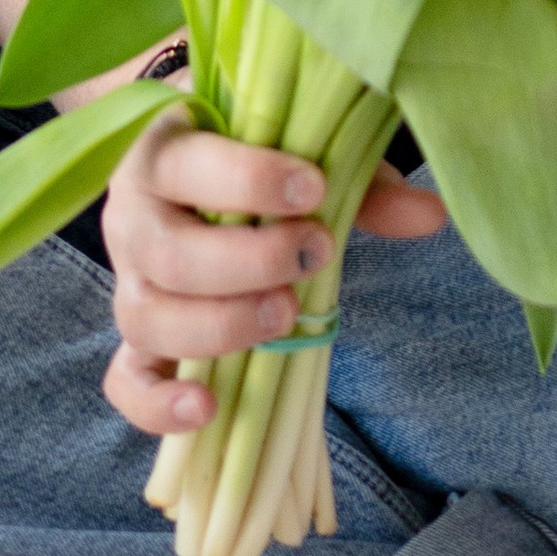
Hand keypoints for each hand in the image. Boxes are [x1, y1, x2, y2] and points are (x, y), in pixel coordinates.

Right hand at [97, 112, 443, 435]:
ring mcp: (127, 282)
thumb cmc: (253, 150)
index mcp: (162, 148)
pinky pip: (125, 381)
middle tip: (315, 251)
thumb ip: (358, 178)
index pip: (189, 163)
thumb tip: (431, 216)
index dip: (249, 179)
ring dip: (221, 325)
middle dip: (247, 261)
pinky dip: (158, 404)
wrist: (193, 157)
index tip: (316, 189)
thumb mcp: (299, 149)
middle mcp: (132, 215)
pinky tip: (209, 408)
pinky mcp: (135, 339)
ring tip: (287, 313)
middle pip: (167, 252)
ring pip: (147, 316)